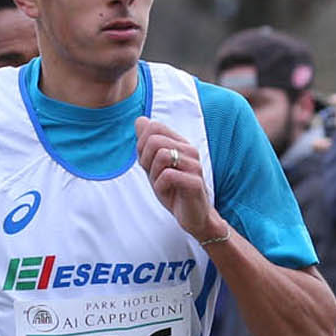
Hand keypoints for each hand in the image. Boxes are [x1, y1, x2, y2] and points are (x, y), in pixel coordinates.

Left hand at [134, 118, 219, 241]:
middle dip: (146, 160)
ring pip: (161, 156)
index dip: (142, 146)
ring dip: (154, 175)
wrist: (192, 215)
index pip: (154, 127)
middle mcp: (189, 150)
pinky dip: (160, 186)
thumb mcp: (154, 166)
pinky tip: (167, 192)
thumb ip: (146, 144)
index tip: (147, 163)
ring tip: (162, 184)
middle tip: (154, 176)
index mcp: (180, 143)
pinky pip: (168, 175)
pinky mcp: (195, 181)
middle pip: (155, 140)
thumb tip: (140, 119)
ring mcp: (194, 165)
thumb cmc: (173, 190)